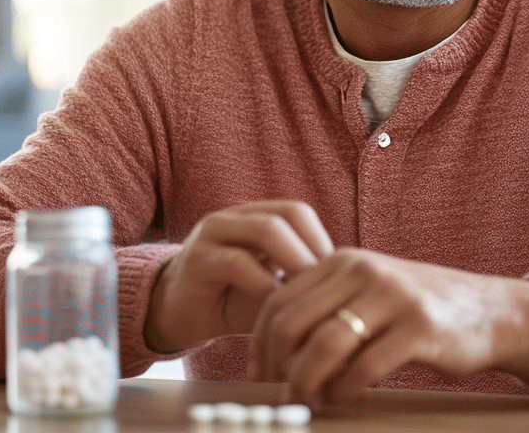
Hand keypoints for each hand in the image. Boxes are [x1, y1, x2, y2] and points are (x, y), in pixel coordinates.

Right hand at [145, 201, 333, 353]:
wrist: (180, 316)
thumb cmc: (235, 300)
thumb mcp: (274, 285)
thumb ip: (301, 279)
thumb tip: (347, 288)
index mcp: (256, 215)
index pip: (298, 212)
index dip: (320, 240)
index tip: (335, 277)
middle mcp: (235, 216)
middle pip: (286, 215)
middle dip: (312, 250)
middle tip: (328, 287)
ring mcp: (213, 233)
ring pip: (264, 230)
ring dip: (293, 261)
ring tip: (306, 294)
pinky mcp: (197, 259)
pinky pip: (237, 262)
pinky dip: (263, 283)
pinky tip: (275, 306)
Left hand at [247, 248, 528, 407]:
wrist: (490, 310)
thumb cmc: (421, 308)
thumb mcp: (370, 292)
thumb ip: (328, 306)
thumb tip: (275, 347)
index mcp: (343, 261)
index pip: (279, 301)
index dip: (260, 344)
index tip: (260, 373)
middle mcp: (363, 272)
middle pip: (292, 323)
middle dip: (278, 365)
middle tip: (281, 393)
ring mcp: (392, 297)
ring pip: (324, 345)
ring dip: (308, 382)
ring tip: (310, 400)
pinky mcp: (418, 327)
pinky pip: (363, 366)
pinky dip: (345, 389)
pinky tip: (345, 397)